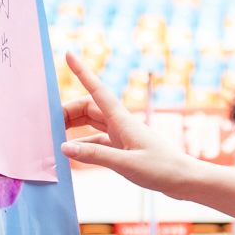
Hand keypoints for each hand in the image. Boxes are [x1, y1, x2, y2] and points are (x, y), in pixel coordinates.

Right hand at [59, 52, 199, 197]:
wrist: (186, 180)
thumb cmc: (163, 170)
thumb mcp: (127, 164)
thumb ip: (95, 156)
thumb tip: (64, 147)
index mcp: (123, 120)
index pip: (97, 91)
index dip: (83, 72)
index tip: (70, 54)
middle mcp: (121, 124)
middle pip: (88, 108)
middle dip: (67, 111)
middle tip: (47, 124)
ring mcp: (123, 136)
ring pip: (91, 124)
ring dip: (73, 127)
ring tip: (53, 137)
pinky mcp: (125, 149)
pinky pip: (98, 142)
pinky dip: (84, 145)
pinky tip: (73, 154)